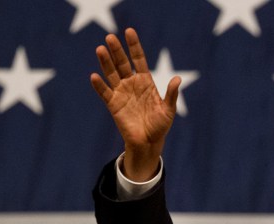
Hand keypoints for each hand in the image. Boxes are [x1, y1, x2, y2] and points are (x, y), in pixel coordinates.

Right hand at [90, 28, 179, 180]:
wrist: (149, 142)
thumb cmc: (160, 126)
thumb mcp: (169, 110)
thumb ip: (171, 94)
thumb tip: (178, 78)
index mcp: (145, 82)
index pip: (138, 59)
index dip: (134, 46)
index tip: (129, 31)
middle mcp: (132, 84)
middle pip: (122, 63)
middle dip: (116, 50)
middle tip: (110, 37)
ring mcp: (121, 93)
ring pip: (111, 74)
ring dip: (105, 62)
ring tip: (100, 49)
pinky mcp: (113, 105)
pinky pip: (104, 93)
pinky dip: (99, 85)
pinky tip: (95, 76)